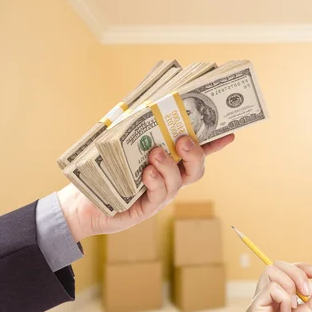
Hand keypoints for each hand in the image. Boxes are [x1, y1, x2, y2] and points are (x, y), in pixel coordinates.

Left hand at [58, 134, 234, 241]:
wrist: (82, 201)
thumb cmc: (102, 169)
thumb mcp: (118, 143)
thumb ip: (134, 128)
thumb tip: (141, 104)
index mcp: (168, 161)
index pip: (197, 151)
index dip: (214, 144)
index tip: (229, 133)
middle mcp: (169, 178)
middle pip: (196, 168)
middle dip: (194, 153)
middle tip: (182, 140)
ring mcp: (160, 194)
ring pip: (178, 181)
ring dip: (170, 165)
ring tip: (154, 154)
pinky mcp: (147, 208)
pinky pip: (159, 195)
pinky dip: (156, 181)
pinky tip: (147, 173)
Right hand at [246, 262, 311, 311]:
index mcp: (280, 295)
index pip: (284, 267)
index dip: (299, 266)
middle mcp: (267, 296)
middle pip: (276, 265)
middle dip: (296, 273)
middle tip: (306, 293)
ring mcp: (259, 302)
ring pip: (270, 272)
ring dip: (290, 285)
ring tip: (295, 306)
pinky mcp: (254, 309)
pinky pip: (270, 289)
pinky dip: (283, 299)